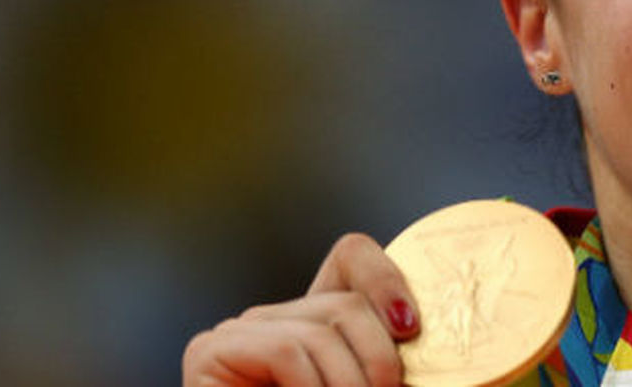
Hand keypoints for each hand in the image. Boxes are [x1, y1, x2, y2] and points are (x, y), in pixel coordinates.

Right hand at [183, 233, 419, 385]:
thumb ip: (386, 372)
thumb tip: (420, 337)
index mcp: (318, 322)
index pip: (352, 257)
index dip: (387, 280)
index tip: (413, 331)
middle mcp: (277, 317)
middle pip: (346, 303)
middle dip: (380, 357)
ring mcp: (240, 330)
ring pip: (321, 330)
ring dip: (349, 385)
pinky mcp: (210, 351)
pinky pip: (283, 348)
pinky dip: (310, 386)